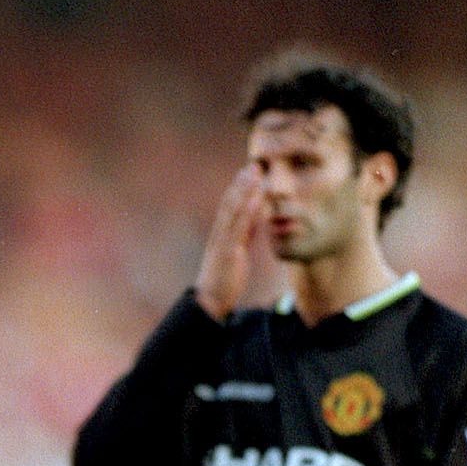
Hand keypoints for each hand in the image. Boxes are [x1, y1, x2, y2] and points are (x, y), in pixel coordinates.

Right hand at [195, 165, 263, 321]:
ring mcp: (222, 242)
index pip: (229, 207)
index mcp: (220, 235)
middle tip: (253, 165)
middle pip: (229, 203)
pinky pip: (239, 228)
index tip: (248, 172)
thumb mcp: (235, 254)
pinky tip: (256, 198)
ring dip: (244, 190)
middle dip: (241, 183)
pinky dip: (248, 211)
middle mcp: (219, 234)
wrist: (210, 301)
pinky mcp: (229, 252)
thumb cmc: (223, 281)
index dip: (238, 189)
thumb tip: (253, 223)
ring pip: (233, 210)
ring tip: (255, 173)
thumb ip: (243, 237)